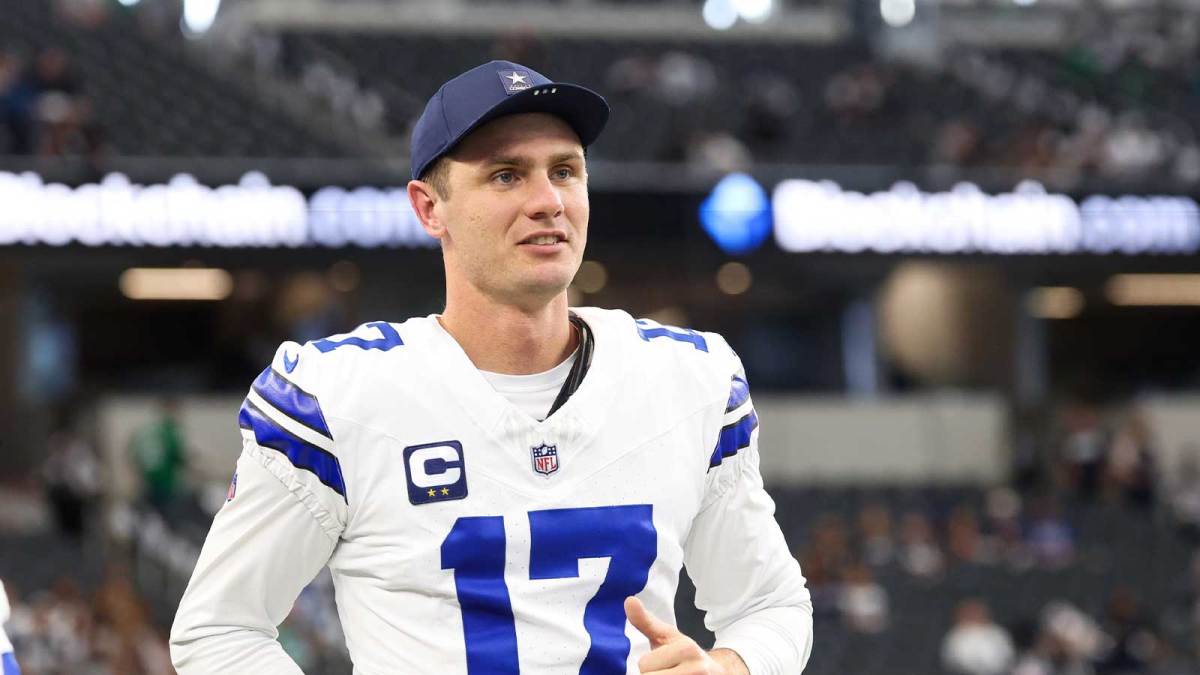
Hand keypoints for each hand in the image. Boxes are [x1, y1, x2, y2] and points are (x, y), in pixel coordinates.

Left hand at [624, 596, 747, 673]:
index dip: (649, 666)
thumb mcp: (668, 636)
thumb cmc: (685, 655)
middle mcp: (697, 669)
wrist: (716, 673)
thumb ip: (645, 621)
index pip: (644, 666)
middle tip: (667, 672)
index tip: (664, 663)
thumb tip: (629, 600)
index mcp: (687, 649)